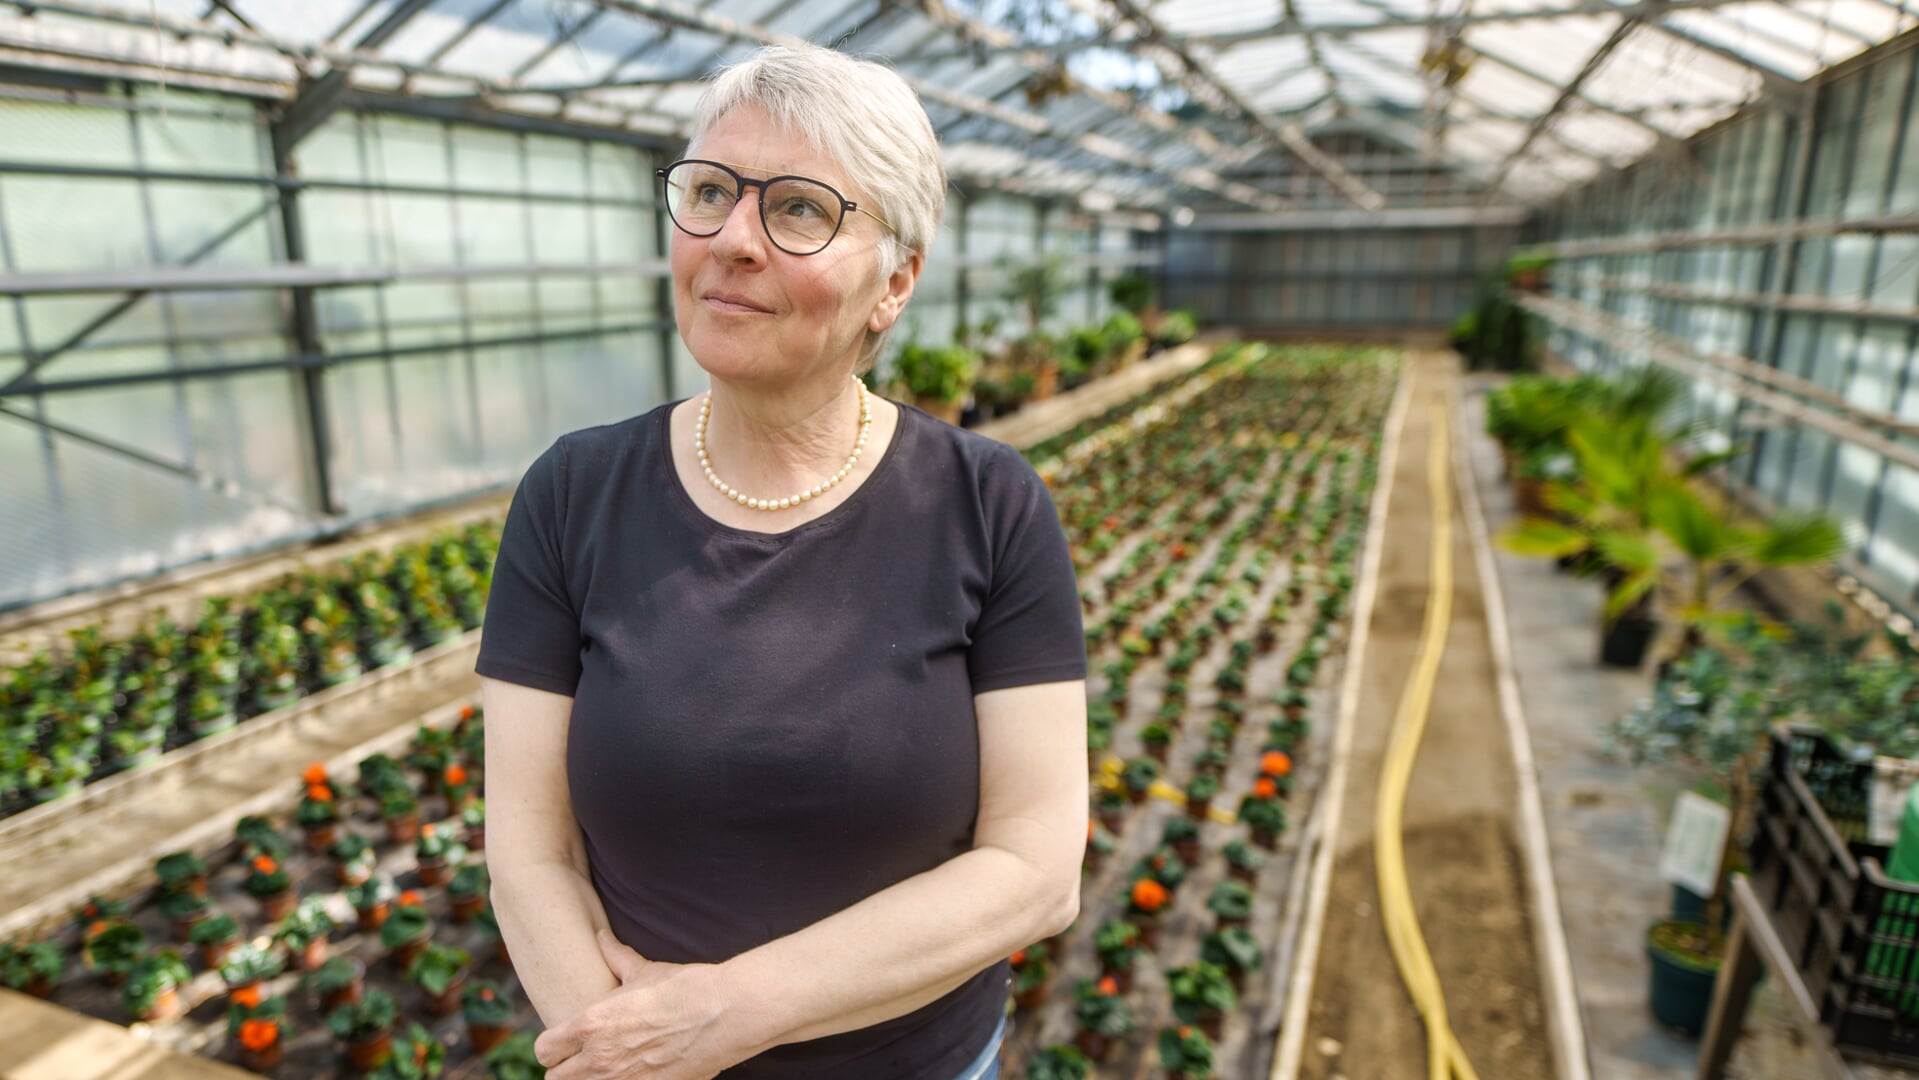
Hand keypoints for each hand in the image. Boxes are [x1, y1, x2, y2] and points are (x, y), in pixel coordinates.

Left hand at [536, 930, 752, 1079]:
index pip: (544, 1050)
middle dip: (566, 1068)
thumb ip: (616, 957)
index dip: (553, 1045)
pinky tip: (635, 1073)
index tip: (566, 1040)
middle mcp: (600, 1058)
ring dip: (590, 1079)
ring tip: (610, 1065)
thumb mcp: (645, 971)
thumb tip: (601, 938)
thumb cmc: (684, 987)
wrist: (726, 1012)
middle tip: (585, 1055)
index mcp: (591, 1024)